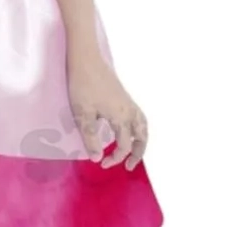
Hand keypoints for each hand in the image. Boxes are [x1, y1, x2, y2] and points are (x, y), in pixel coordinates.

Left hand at [67, 53, 148, 170]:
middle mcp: (129, 110)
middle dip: (138, 153)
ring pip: (143, 125)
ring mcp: (128, 102)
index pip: (124, 145)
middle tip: (129, 166)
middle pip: (142, 136)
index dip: (115, 158)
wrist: (86, 59)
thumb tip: (97, 158)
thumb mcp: (82, 114)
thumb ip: (90, 138)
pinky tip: (125, 131)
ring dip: (141, 140)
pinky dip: (138, 129)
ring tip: (134, 151)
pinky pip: (138, 117)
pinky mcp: (123, 96)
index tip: (102, 163)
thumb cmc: (82, 85)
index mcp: (121, 117)